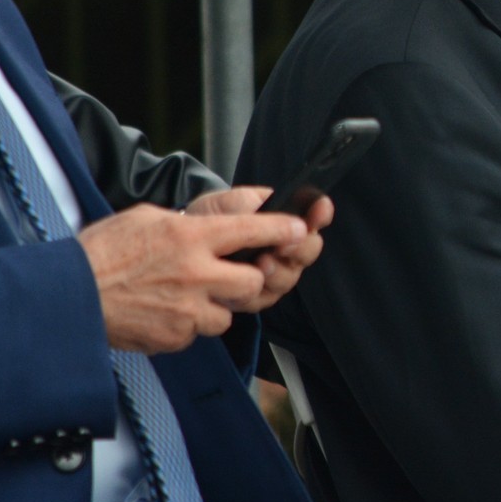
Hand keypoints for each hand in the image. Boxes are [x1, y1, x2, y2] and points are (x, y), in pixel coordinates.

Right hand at [80, 202, 308, 353]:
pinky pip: (198, 334)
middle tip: (230, 275)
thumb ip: (189, 222)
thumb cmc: (101, 252)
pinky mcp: (175, 337)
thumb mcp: (147, 217)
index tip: (301, 229)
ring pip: (228, 314)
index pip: (254, 230)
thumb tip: (219, 222)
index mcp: (191, 236)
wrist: (66, 296)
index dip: (283, 229)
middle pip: (254, 283)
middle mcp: (196, 273)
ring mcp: (187, 310)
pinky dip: (189, 325)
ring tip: (185, 295)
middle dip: (249, 280)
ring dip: (216, 307)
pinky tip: (165, 311)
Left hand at [186, 187, 330, 309]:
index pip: (315, 217)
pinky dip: (255, 294)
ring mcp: (274, 274)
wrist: (179, 244)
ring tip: (261, 264)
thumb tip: (282, 210)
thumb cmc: (211, 218)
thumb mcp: (232, 203)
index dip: (320, 215)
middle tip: (284, 245)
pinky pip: (264, 299)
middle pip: (309, 250)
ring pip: (289, 278)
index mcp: (285, 221)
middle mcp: (286, 249)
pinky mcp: (256, 297)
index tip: (318, 212)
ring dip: (278, 273)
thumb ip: (258, 205)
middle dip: (300, 248)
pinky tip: (241, 286)